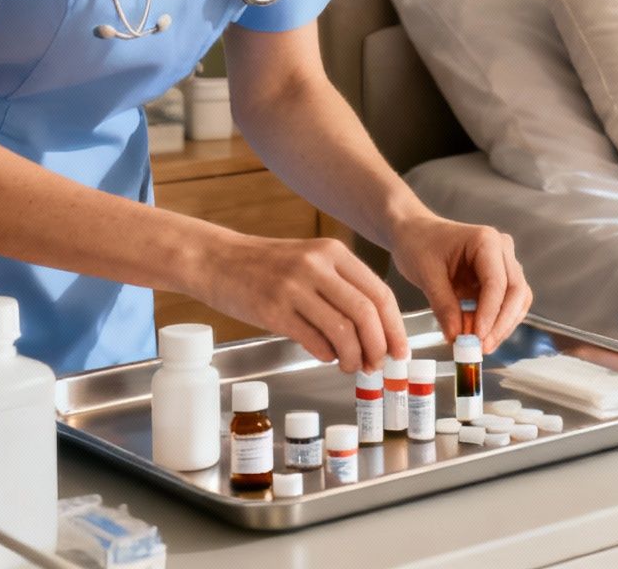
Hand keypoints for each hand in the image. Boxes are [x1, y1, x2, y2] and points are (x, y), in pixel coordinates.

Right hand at [197, 233, 406, 373]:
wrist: (217, 260)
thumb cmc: (266, 266)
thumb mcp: (310, 261)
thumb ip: (340, 288)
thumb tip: (373, 332)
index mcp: (333, 252)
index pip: (379, 293)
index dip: (395, 327)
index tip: (400, 349)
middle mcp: (317, 265)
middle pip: (366, 312)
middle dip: (379, 345)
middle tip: (378, 364)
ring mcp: (294, 287)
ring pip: (342, 330)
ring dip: (353, 356)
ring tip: (351, 365)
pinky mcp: (273, 309)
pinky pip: (313, 339)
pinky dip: (326, 354)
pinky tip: (326, 356)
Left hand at [387, 213, 531, 350]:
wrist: (414, 233)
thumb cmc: (418, 244)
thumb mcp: (426, 274)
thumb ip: (443, 306)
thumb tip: (456, 337)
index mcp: (486, 240)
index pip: (497, 282)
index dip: (490, 313)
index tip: (478, 337)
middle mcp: (502, 249)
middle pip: (516, 291)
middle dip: (501, 323)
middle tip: (482, 347)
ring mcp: (503, 263)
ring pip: (518, 300)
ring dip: (502, 325)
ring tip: (479, 345)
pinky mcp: (499, 278)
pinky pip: (507, 303)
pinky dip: (497, 321)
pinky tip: (479, 334)